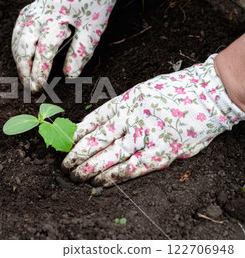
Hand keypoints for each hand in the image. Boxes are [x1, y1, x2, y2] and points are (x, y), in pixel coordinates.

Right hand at [12, 0, 130, 91]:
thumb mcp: (95, 27)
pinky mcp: (33, 6)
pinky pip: (19, 27)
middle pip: (24, 46)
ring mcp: (34, 7)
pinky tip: (21, 54)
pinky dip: (17, 43)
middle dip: (24, 69)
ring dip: (19, 58)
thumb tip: (69, 75)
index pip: (43, 51)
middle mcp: (40, 11)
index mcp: (57, 16)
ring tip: (24, 75)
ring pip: (18, 37)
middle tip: (29, 87)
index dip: (39, 72)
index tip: (38, 87)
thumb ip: (80, 51)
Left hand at [62, 55, 243, 186]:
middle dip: (77, 154)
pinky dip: (114, 176)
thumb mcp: (142, 92)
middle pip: (96, 139)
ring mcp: (145, 134)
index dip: (77, 134)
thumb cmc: (176, 92)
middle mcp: (130, 117)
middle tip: (65, 165)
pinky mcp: (161, 151)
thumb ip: (123, 108)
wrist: (209, 93)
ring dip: (90, 167)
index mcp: (124, 102)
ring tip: (75, 176)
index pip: (93, 120)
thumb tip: (99, 126)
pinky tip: (100, 182)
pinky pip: (132, 167)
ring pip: (109, 154)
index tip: (67, 143)